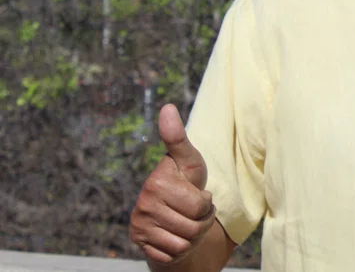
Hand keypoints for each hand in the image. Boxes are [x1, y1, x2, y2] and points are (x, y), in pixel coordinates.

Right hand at [129, 104, 215, 264]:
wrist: (172, 214)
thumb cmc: (185, 182)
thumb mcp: (189, 161)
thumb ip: (178, 138)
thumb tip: (167, 107)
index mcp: (156, 183)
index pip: (200, 206)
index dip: (206, 203)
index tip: (194, 192)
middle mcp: (143, 205)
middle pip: (194, 227)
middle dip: (202, 220)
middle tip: (193, 210)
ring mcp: (140, 227)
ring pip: (185, 243)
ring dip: (193, 235)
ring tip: (186, 221)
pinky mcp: (142, 247)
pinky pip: (173, 255)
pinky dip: (181, 249)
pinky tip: (175, 235)